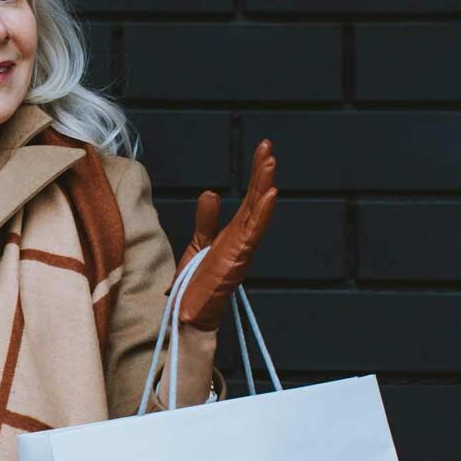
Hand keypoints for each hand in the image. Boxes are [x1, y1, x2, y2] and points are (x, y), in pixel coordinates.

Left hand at [166, 137, 278, 331]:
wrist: (190, 314)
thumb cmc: (196, 284)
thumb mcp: (199, 243)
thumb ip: (206, 219)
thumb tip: (211, 192)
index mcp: (235, 233)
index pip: (249, 198)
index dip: (256, 175)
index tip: (263, 150)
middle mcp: (243, 239)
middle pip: (256, 200)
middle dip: (262, 173)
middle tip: (267, 145)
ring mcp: (242, 248)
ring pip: (258, 212)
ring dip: (264, 186)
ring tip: (269, 162)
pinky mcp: (237, 258)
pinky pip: (253, 232)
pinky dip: (263, 212)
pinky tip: (270, 193)